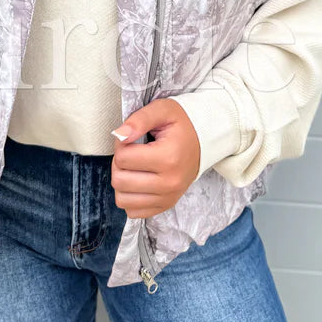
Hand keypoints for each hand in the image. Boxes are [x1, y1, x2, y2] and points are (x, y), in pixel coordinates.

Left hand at [110, 98, 200, 217]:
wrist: (203, 140)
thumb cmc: (180, 124)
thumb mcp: (162, 110)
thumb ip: (139, 119)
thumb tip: (119, 135)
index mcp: (168, 158)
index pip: (123, 158)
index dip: (120, 144)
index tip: (131, 137)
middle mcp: (169, 183)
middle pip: (120, 181)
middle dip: (118, 163)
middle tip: (131, 151)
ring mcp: (168, 198)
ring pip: (122, 199)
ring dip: (121, 181)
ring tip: (133, 167)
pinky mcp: (165, 206)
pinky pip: (133, 211)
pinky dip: (129, 197)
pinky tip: (137, 181)